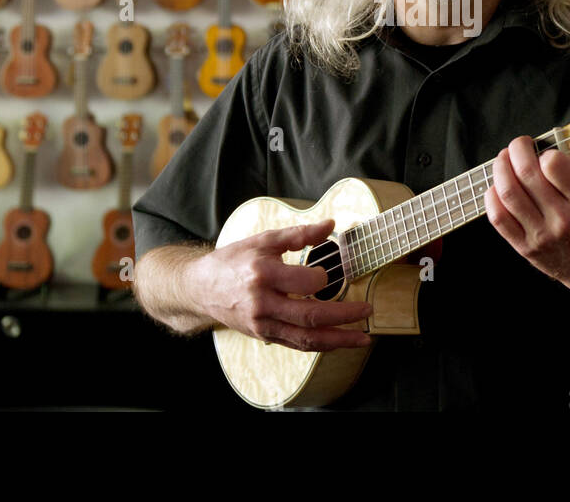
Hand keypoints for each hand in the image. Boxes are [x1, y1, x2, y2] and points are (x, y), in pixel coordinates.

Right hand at [199, 219, 373, 351]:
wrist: (200, 288)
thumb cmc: (234, 260)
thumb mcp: (263, 240)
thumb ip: (298, 234)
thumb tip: (331, 224)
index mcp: (262, 274)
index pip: (304, 281)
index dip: (324, 277)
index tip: (331, 272)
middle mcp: (262, 303)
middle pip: (310, 316)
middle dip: (344, 316)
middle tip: (368, 309)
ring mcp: (262, 324)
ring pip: (306, 338)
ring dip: (338, 340)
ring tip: (363, 337)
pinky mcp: (263, 336)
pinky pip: (297, 344)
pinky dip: (321, 345)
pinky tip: (339, 341)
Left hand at [484, 136, 569, 302]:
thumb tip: (564, 149)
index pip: (554, 164)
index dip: (545, 151)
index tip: (546, 152)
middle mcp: (563, 219)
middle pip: (527, 174)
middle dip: (517, 150)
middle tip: (519, 144)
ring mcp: (541, 235)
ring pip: (509, 193)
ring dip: (500, 169)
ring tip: (504, 160)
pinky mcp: (526, 248)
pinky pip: (499, 218)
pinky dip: (492, 197)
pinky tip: (497, 187)